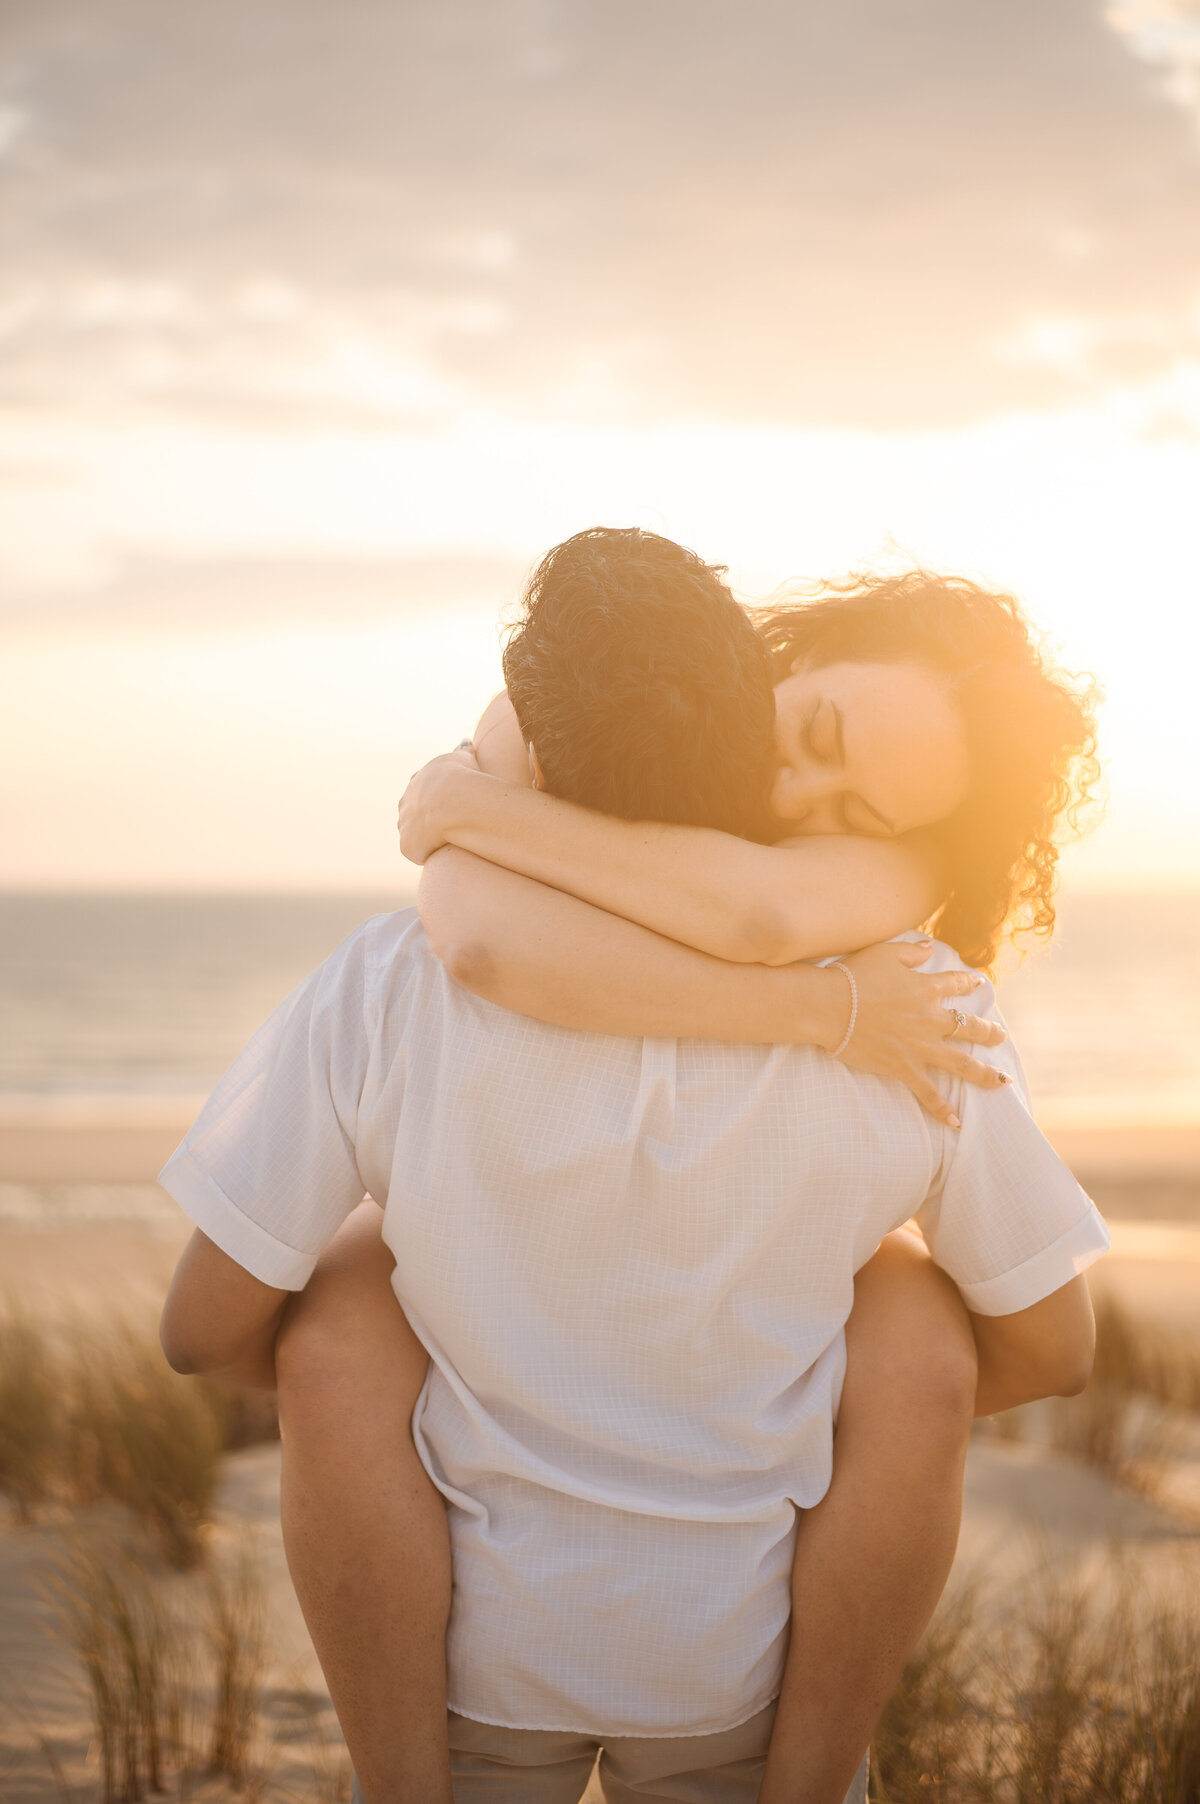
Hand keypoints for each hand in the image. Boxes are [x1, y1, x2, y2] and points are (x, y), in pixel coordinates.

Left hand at [397, 745, 480, 865]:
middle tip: (448, 826)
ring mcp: (404, 825)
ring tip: (447, 842)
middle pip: (412, 815)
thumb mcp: (462, 759)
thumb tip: (465, 741)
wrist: (455, 801)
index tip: (450, 806)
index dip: (435, 801)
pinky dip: (430, 853)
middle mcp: (404, 803)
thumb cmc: (462, 778)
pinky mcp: (407, 846)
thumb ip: (462, 751)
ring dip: (427, 840)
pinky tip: (445, 852)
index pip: (421, 793)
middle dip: (426, 821)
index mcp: (417, 782)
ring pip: (414, 836)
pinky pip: (418, 853)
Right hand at [832, 940, 1009, 1128]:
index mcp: (926, 989)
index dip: (968, 983)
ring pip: (962, 1063)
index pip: (955, 985)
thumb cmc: (853, 977)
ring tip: (1001, 1081)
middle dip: (988, 1033)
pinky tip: (956, 1122)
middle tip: (1001, 1037)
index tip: (978, 983)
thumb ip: (911, 952)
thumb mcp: (884, 953)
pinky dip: (943, 1109)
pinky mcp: (904, 1068)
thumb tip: (929, 947)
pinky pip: (930, 1093)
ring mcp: (920, 1046)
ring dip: (984, 1073)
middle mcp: (930, 1019)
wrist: (830, 1007)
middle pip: (969, 1027)